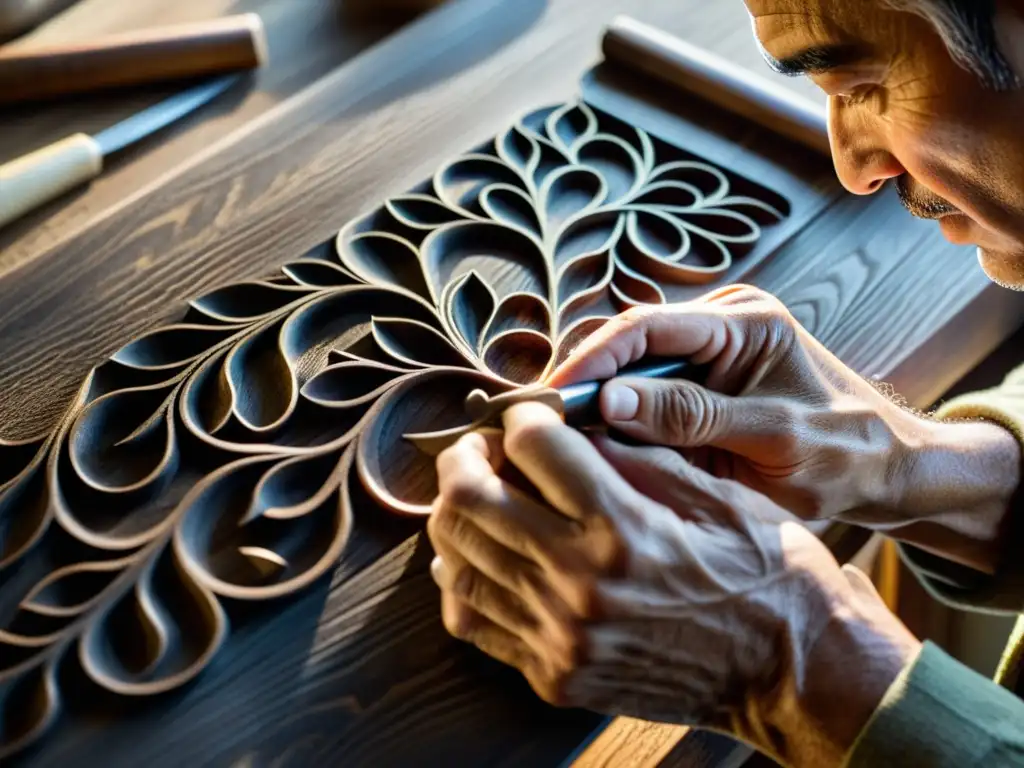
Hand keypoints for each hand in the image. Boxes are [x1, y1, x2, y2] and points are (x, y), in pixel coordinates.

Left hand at [427, 402, 919, 767]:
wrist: (790, 671)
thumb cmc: (766, 573)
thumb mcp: (714, 493)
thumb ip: (632, 456)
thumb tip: (570, 426)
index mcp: (623, 526)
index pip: (531, 446)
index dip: (524, 417)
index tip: (530, 417)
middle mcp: (580, 584)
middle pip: (471, 498)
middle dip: (464, 458)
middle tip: (479, 448)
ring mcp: (561, 637)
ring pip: (458, 560)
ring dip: (453, 516)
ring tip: (473, 496)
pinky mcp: (556, 674)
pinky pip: (475, 620)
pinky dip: (462, 580)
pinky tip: (479, 557)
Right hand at [547, 285, 1020, 571]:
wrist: (888, 471)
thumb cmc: (845, 453)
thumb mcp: (772, 439)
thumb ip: (692, 418)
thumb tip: (609, 404)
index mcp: (745, 321)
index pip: (647, 328)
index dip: (592, 361)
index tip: (548, 399)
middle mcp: (720, 324)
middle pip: (628, 344)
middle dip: (583, 382)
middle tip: (536, 427)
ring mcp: (709, 352)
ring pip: (629, 371)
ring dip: (594, 404)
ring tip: (551, 440)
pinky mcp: (701, 385)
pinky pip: (644, 395)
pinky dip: (617, 422)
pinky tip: (590, 449)